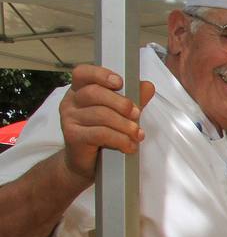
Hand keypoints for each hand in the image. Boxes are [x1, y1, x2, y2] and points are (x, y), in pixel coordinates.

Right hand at [59, 65, 156, 182]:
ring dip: (124, 125)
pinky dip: (120, 139)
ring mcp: (69, 119)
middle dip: (120, 103)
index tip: (120, 82)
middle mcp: (71, 102)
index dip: (101, 74)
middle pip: (94, 93)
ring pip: (100, 115)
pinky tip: (129, 145)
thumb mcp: (120, 114)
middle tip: (136, 114)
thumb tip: (147, 86)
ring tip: (137, 134)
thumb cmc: (103, 135)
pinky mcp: (72, 136)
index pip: (83, 73)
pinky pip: (100, 133)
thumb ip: (133, 99)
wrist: (87, 164)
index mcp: (80, 91)